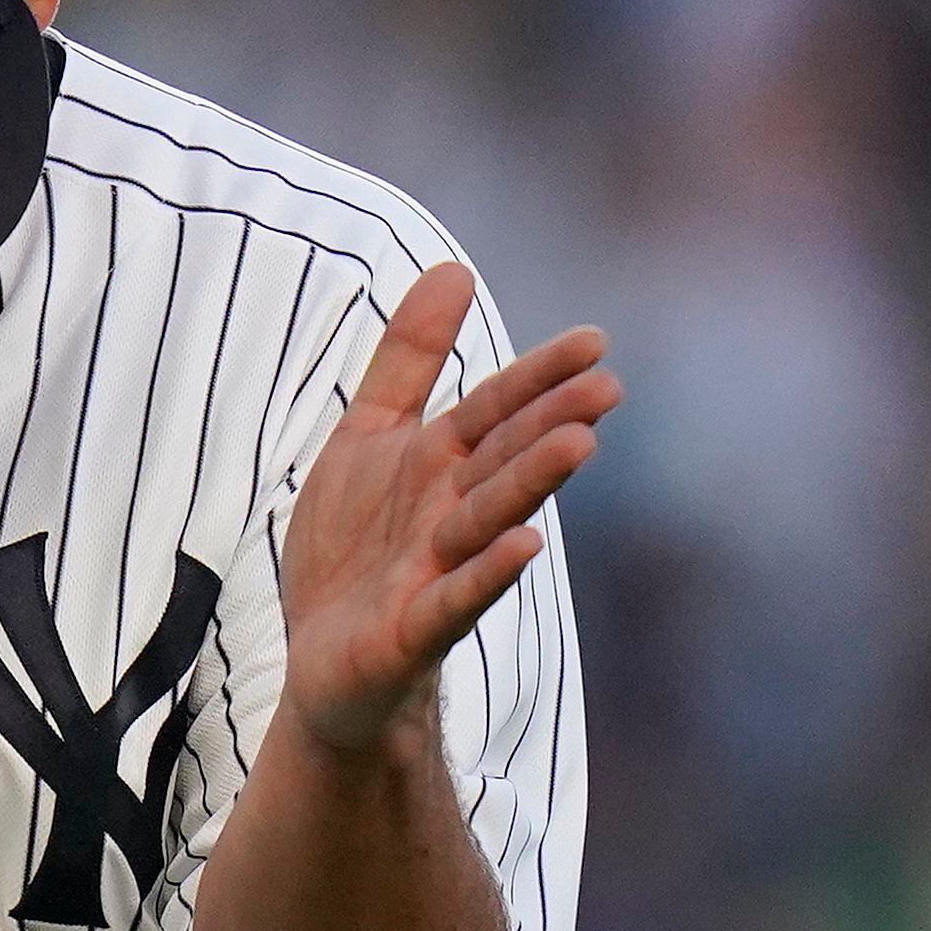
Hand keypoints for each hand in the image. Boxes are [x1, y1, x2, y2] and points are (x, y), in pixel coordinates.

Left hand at [277, 264, 617, 755]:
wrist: (324, 664)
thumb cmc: (356, 550)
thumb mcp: (367, 439)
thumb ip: (409, 361)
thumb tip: (453, 266)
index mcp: (439, 467)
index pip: (495, 412)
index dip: (537, 377)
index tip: (594, 341)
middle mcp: (449, 515)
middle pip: (502, 461)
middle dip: (547, 425)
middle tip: (606, 387)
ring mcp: (436, 573)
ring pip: (487, 520)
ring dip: (530, 483)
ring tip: (578, 444)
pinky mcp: (413, 632)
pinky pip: (455, 598)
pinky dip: (487, 571)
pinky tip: (525, 543)